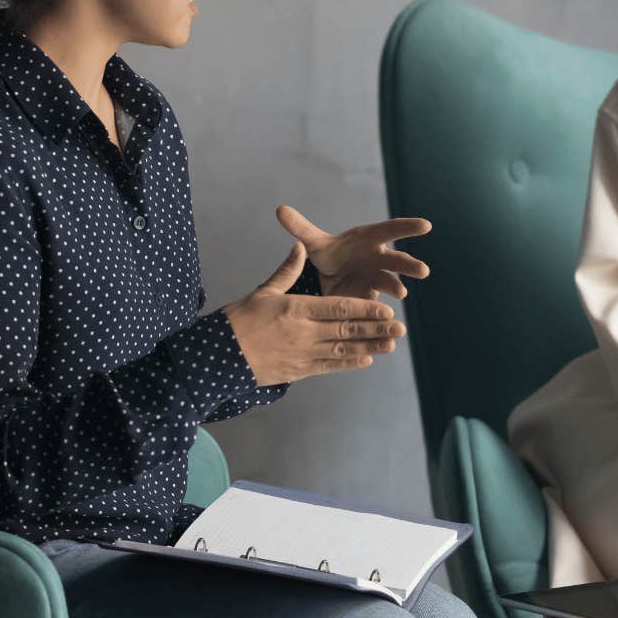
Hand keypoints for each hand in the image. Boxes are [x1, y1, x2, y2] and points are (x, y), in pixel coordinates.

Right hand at [223, 243, 404, 384]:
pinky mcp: (298, 371)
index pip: (338, 308)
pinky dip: (348, 364)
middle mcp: (303, 333)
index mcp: (296, 309)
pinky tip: (365, 360)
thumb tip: (300, 246)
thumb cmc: (239, 320)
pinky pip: (328, 367)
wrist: (218, 357)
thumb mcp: (263, 291)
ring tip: (390, 345)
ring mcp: (302, 354)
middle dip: (375, 329)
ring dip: (369, 348)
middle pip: (346, 331)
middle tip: (400, 328)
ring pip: (343, 351)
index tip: (385, 308)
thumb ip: (287, 270)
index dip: (364, 309)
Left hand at [275, 205, 431, 300]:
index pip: (390, 230)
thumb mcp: (314, 243)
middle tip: (422, 270)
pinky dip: (382, 311)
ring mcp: (376, 280)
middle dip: (409, 265)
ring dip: (397, 288)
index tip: (426, 226)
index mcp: (368, 240)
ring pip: (391, 283)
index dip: (407, 228)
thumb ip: (300, 227)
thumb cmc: (327, 254)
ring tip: (401, 293)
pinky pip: (379, 304)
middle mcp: (377, 259)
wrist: (325, 279)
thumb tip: (279, 209)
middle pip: (396, 260)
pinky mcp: (370, 299)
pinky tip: (387, 318)